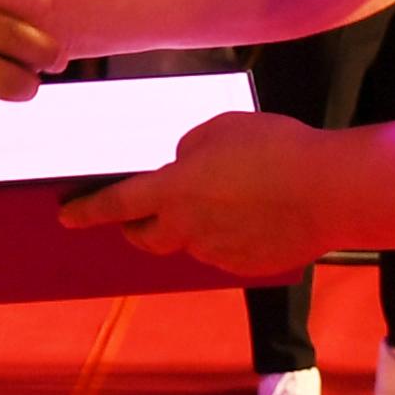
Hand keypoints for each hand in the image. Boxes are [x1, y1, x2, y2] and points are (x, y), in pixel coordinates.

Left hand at [55, 112, 329, 275]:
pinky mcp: (243, 266)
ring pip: (188, 242)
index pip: (116, 204)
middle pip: (145, 237)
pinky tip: (254, 215)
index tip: (66, 216)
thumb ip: (190, 148)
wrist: (328, 192)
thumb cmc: (274, 149)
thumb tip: (183, 165)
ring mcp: (216, 252)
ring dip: (190, 226)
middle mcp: (187, 229)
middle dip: (135, 227)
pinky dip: (225, 236)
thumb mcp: (221, 128)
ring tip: (225, 199)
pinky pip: (222, 250)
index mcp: (173, 191)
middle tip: (140, 214)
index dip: (87, 210)